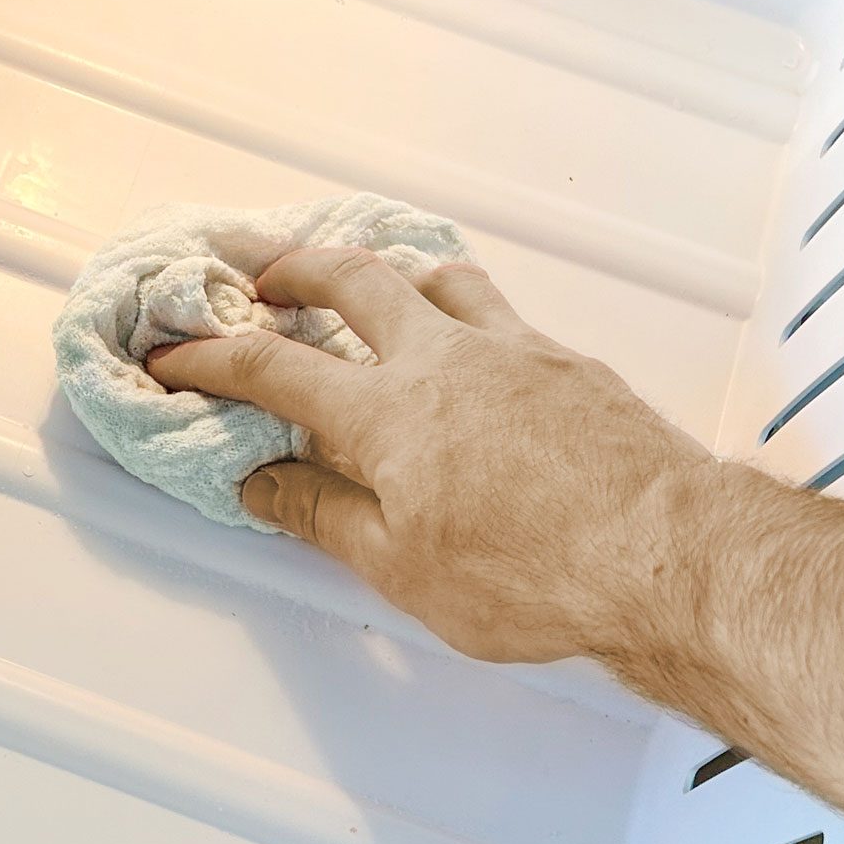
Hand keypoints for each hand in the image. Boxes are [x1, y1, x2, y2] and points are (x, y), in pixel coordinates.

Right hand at [147, 247, 720, 663]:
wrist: (669, 556)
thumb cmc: (534, 575)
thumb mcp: (401, 568)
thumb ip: (325, 514)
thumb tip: (264, 482)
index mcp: (387, 413)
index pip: (274, 370)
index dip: (212, 360)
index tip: (175, 355)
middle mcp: (445, 359)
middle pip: (352, 281)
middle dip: (293, 268)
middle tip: (260, 271)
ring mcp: (515, 350)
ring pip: (436, 276)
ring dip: (386, 269)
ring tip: (365, 279)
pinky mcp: (570, 362)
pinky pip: (500, 307)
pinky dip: (460, 303)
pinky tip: (468, 334)